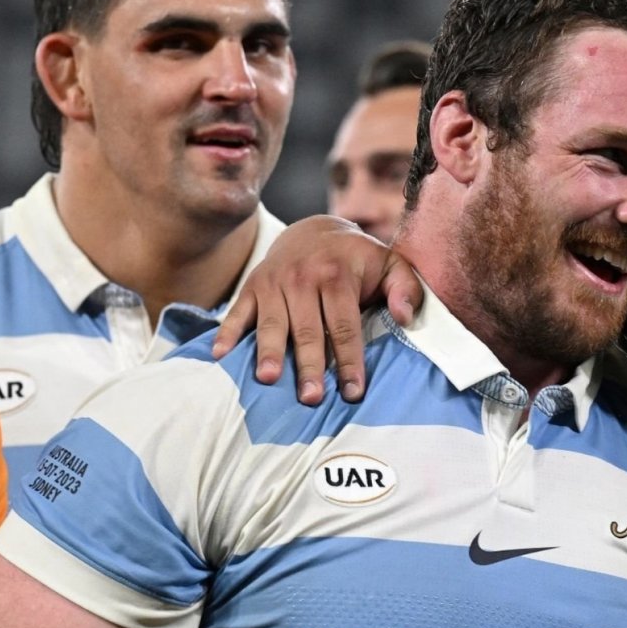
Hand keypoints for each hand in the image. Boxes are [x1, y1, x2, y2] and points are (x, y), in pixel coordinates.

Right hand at [212, 215, 421, 404]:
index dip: (348, 360)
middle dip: (309, 365)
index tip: (353, 391)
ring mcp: (273, 282)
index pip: (344, 326)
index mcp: (337, 276)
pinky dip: (228, 333)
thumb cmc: (359, 260)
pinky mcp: (252, 286)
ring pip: (272, 324)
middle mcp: (302, 278)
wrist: (315, 230)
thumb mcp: (391, 265)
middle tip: (311, 397)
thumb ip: (406, 289)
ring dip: (269, 353)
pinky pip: (238, 312)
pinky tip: (220, 355)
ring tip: (268, 379)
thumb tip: (404, 318)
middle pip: (307, 330)